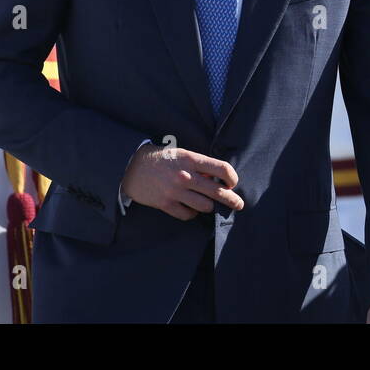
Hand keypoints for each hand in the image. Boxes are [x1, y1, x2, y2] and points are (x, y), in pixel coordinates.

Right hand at [121, 143, 243, 220]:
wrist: (131, 166)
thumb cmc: (161, 159)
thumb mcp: (182, 154)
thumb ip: (199, 166)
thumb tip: (216, 181)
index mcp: (191, 159)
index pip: (222, 168)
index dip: (232, 177)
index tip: (232, 183)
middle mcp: (185, 175)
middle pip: (218, 191)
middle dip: (232, 200)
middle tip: (239, 204)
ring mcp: (175, 191)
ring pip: (205, 206)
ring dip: (209, 206)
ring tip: (208, 204)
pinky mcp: (165, 203)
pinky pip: (187, 215)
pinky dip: (192, 213)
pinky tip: (191, 208)